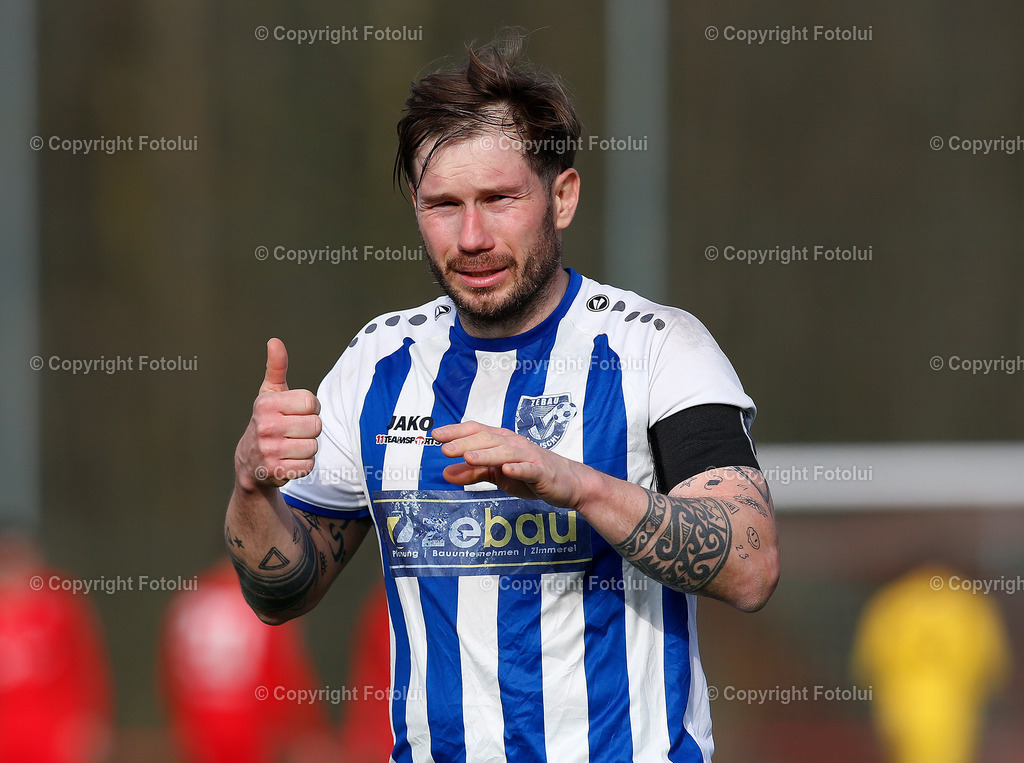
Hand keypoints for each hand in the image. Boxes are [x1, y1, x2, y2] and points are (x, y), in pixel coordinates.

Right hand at [235, 338, 321, 489]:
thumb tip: (275, 341)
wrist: (250, 464)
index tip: (297, 413)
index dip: (311, 408)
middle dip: (310, 430)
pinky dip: (303, 465)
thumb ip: (276, 368)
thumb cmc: (267, 422)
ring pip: (314, 446)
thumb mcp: (270, 394)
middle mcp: (265, 426)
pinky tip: (288, 461)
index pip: (311, 402)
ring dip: (307, 448)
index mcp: (267, 404)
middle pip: (316, 426)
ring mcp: (269, 450)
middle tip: (294, 432)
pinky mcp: (276, 471)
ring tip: (290, 446)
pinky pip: (308, 465)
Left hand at [433, 421, 592, 508]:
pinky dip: (518, 469)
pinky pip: (529, 469)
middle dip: (465, 443)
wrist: (568, 483)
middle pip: (487, 439)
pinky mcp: (542, 472)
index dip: (456, 431)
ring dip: (486, 454)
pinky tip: (506, 470)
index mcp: (502, 441)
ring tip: (468, 457)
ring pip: (505, 453)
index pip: (477, 430)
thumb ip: (473, 473)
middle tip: (444, 449)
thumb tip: (445, 472)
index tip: (436, 435)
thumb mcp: (498, 475)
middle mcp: (514, 444)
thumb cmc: (531, 475)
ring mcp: (529, 457)